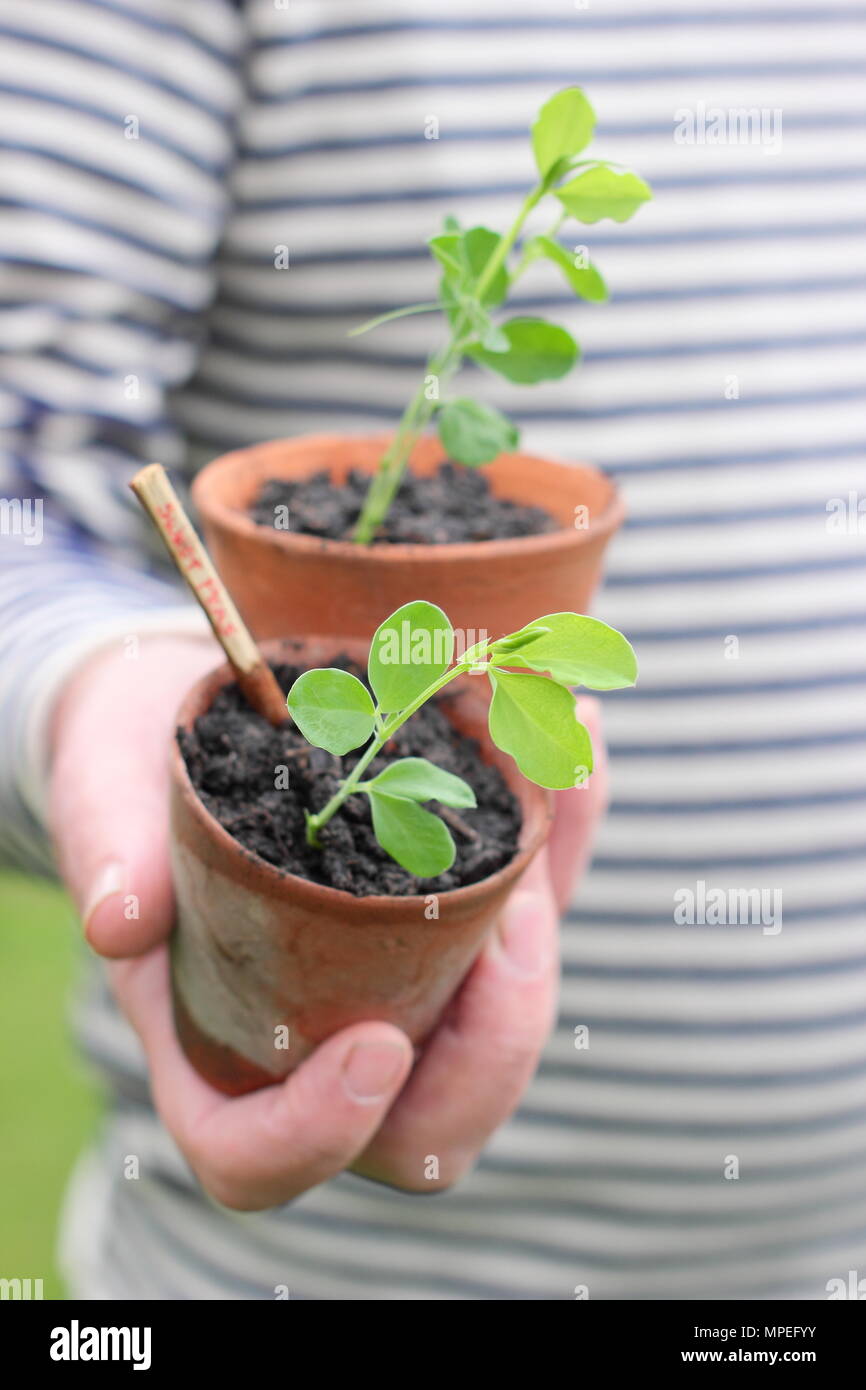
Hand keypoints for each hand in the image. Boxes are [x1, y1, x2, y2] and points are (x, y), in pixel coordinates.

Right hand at [50, 637, 605, 1208]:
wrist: (175, 707)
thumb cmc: (120, 762)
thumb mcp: (98, 784)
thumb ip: (105, 844)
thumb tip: (121, 921)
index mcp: (212, 1041)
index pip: (259, 1156)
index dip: (321, 1132)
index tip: (376, 1043)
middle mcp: (316, 1034)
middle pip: (423, 1120)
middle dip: (495, 1042)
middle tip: (519, 914)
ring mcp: (395, 979)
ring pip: (498, 1017)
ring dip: (554, 917)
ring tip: (558, 789)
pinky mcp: (452, 915)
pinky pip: (528, 906)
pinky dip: (564, 833)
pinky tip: (580, 741)